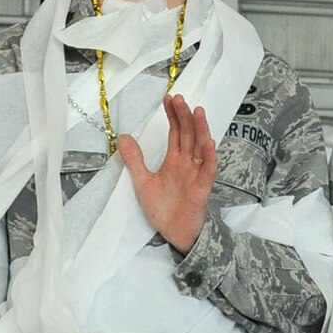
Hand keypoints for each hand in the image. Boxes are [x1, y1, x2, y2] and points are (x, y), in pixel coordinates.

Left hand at [118, 95, 215, 253]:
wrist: (174, 234)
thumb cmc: (164, 209)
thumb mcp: (142, 182)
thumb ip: (134, 160)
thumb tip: (123, 137)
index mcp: (175, 160)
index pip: (176, 132)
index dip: (173, 116)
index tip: (168, 98)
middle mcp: (188, 164)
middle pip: (188, 135)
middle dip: (184, 116)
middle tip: (179, 98)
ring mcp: (196, 174)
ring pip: (201, 148)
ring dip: (200, 130)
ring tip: (197, 111)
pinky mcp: (202, 189)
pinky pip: (208, 171)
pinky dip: (210, 158)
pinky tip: (209, 143)